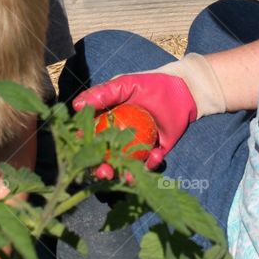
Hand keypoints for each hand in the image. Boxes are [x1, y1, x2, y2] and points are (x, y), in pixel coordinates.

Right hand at [73, 73, 196, 169]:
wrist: (181, 89)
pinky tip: (155, 155)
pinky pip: (149, 164)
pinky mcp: (155, 152)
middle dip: (101, 168)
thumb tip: (76, 105)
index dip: (83, 146)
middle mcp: (118, 137)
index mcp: (106, 122)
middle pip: (104, 157)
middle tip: (103, 171)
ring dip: (123, 174)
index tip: (80, 152)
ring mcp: (136, 147)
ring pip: (125, 165)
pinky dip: (151, 163)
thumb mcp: (124, 85)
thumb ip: (102, 93)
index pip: (90, 137)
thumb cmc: (149, 83)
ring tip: (127, 175)